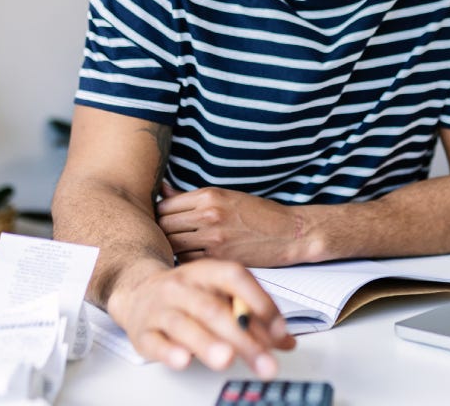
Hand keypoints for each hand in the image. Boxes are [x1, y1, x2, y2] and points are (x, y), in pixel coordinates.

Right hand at [106, 258, 295, 375]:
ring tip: (226, 359)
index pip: (234, 278)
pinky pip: (155, 342)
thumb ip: (254, 317)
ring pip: (184, 325)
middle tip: (264, 361)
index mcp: (206, 272)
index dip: (259, 301)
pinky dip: (169, 352)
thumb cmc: (187, 295)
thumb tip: (285, 341)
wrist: (137, 292)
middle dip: (242, 337)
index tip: (279, 330)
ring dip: (207, 343)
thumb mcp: (220, 296)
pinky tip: (184, 360)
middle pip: (214, 309)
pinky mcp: (142, 333)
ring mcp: (160, 309)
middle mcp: (182, 286)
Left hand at [158, 183, 308, 266]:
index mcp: (209, 195)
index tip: (164, 221)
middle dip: (162, 232)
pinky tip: (193, 258)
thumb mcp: (226, 196)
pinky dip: (186, 261)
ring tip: (178, 248)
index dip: (160, 214)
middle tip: (168, 238)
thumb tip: (162, 189)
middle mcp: (208, 214)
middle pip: (164, 225)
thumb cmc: (258, 214)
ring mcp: (213, 237)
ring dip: (172, 248)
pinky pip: (187, 261)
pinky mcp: (219, 257)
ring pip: (172, 244)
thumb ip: (192, 197)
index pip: (165, 205)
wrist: (289, 233)